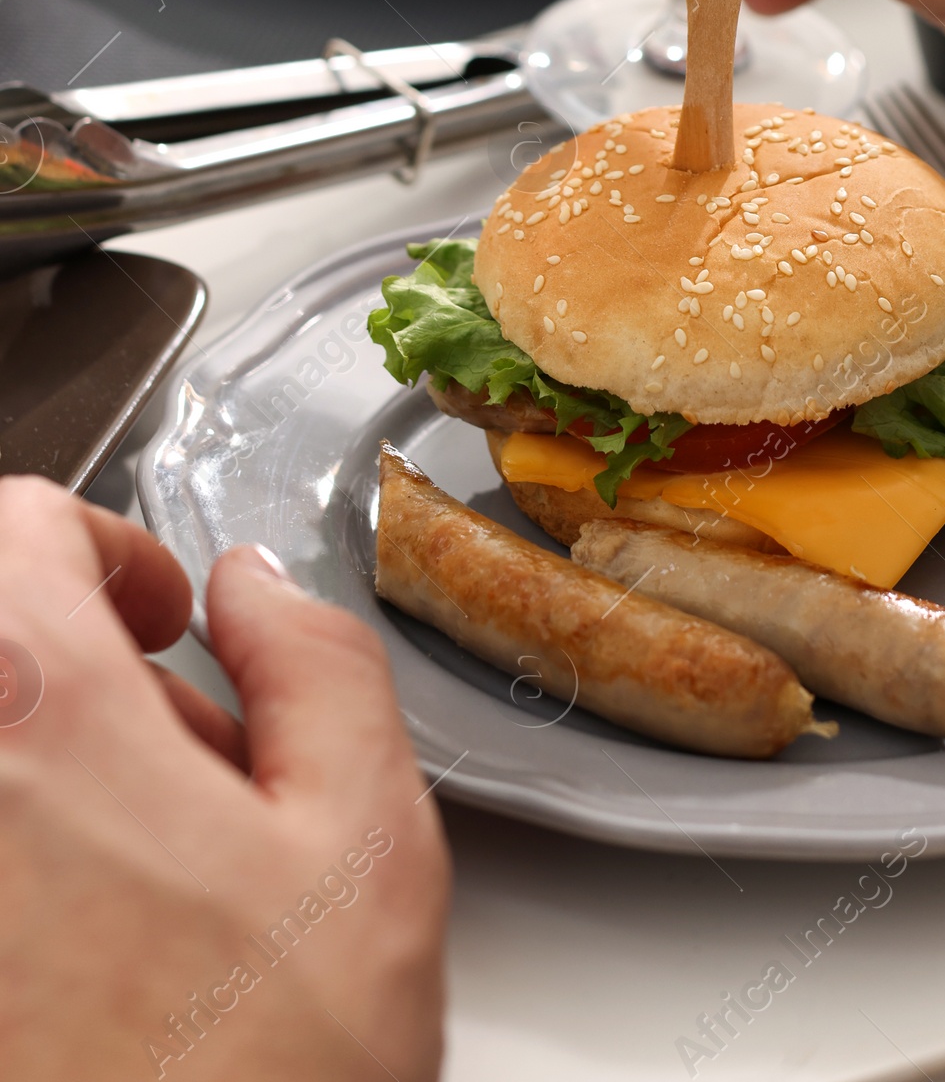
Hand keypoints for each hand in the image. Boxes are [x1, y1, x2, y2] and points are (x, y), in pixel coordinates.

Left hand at [0, 479, 448, 1079]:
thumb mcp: (364, 851)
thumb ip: (317, 667)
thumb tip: (256, 592)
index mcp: (28, 705)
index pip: (17, 524)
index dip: (108, 549)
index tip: (160, 622)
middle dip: (83, 684)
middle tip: (175, 777)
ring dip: (46, 787)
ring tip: (134, 895)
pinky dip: (27, 874)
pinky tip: (82, 965)